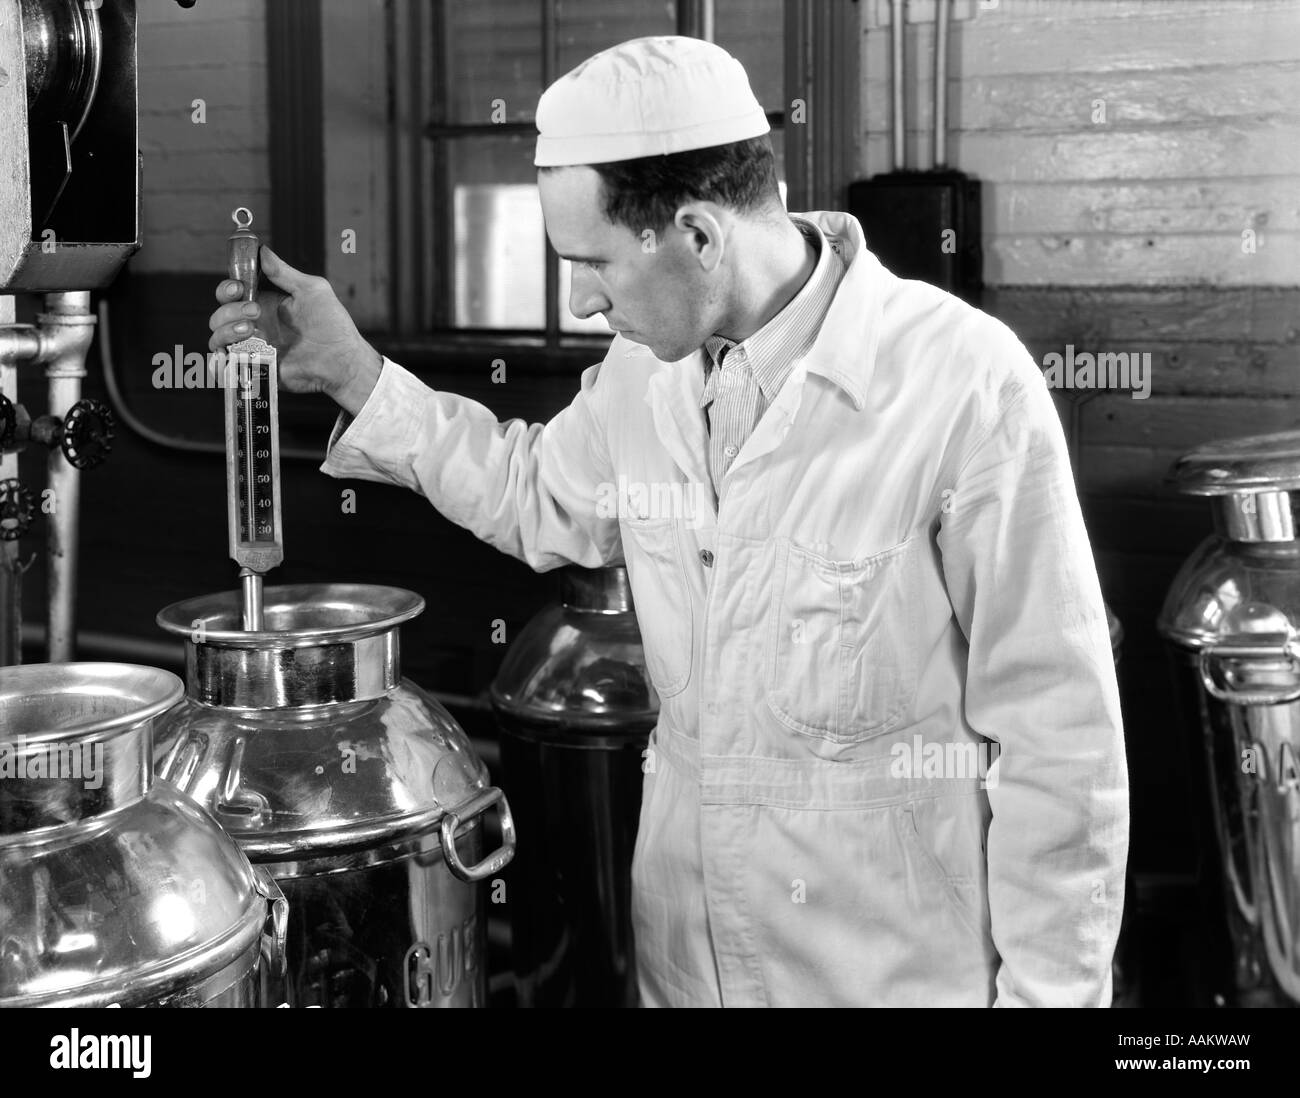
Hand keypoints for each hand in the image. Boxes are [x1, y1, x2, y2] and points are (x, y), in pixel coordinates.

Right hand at [208, 246, 381, 414]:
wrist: (343, 361)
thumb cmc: (333, 325)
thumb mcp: (312, 290)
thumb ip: (284, 272)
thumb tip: (262, 250)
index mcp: (264, 303)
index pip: (231, 293)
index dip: (227, 288)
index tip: (238, 287)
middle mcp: (254, 325)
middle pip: (219, 315)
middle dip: (229, 310)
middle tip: (254, 311)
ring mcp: (253, 348)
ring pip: (217, 338)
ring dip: (225, 331)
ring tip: (250, 330)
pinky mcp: (256, 369)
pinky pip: (226, 366)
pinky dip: (222, 360)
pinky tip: (236, 351)